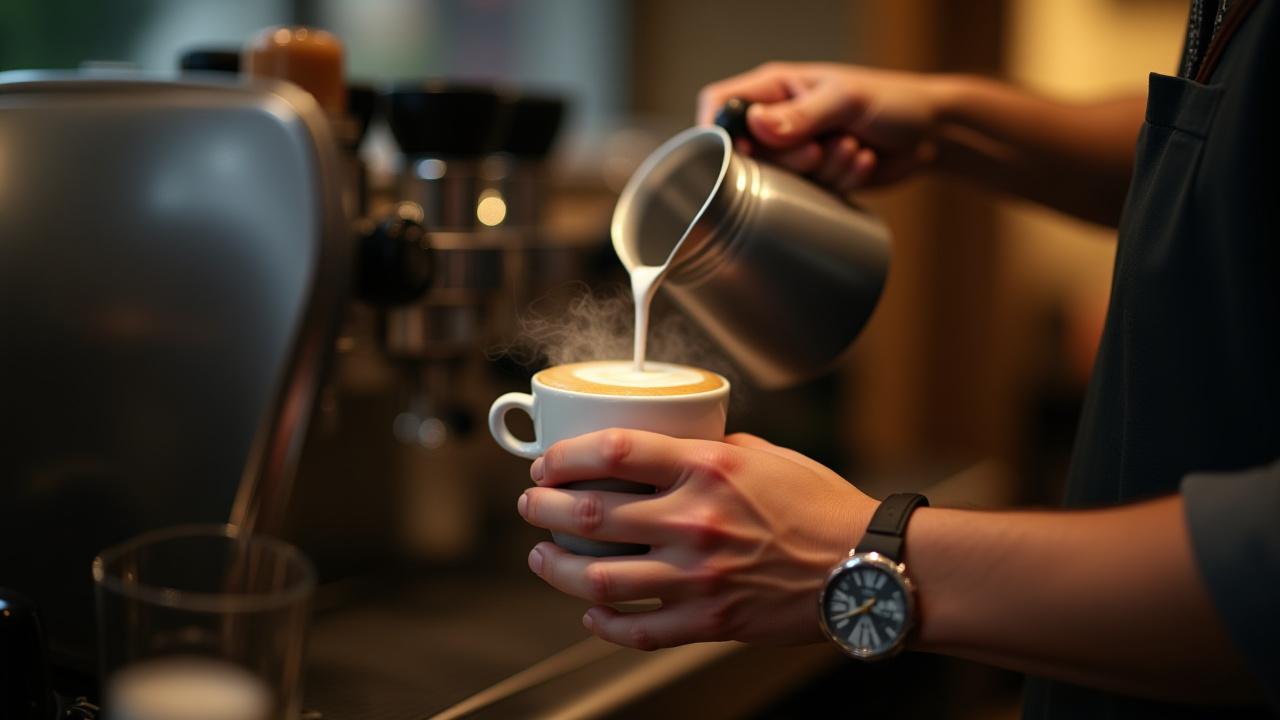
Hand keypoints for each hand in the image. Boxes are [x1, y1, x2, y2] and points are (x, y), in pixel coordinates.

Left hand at [516, 429, 877, 649]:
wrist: (867, 567)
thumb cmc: (823, 507)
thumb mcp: (767, 455)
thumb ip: (713, 447)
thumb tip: (674, 442)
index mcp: (710, 469)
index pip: (615, 451)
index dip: (567, 456)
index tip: (547, 462)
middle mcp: (696, 520)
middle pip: (591, 513)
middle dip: (544, 509)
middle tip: (531, 506)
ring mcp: (699, 576)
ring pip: (599, 577)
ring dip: (557, 567)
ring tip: (541, 558)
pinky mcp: (710, 621)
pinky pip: (639, 630)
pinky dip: (604, 624)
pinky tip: (590, 613)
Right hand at [696, 62, 946, 192]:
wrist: (931, 131)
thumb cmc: (892, 99)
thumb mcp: (846, 100)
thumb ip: (801, 115)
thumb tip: (755, 127)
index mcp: (774, 89)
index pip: (719, 106)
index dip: (720, 134)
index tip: (747, 154)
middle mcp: (777, 121)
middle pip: (749, 155)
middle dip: (790, 161)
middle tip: (820, 150)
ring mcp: (796, 152)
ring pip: (782, 181)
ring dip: (825, 172)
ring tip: (853, 148)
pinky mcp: (816, 178)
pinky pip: (811, 193)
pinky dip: (840, 183)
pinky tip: (863, 162)